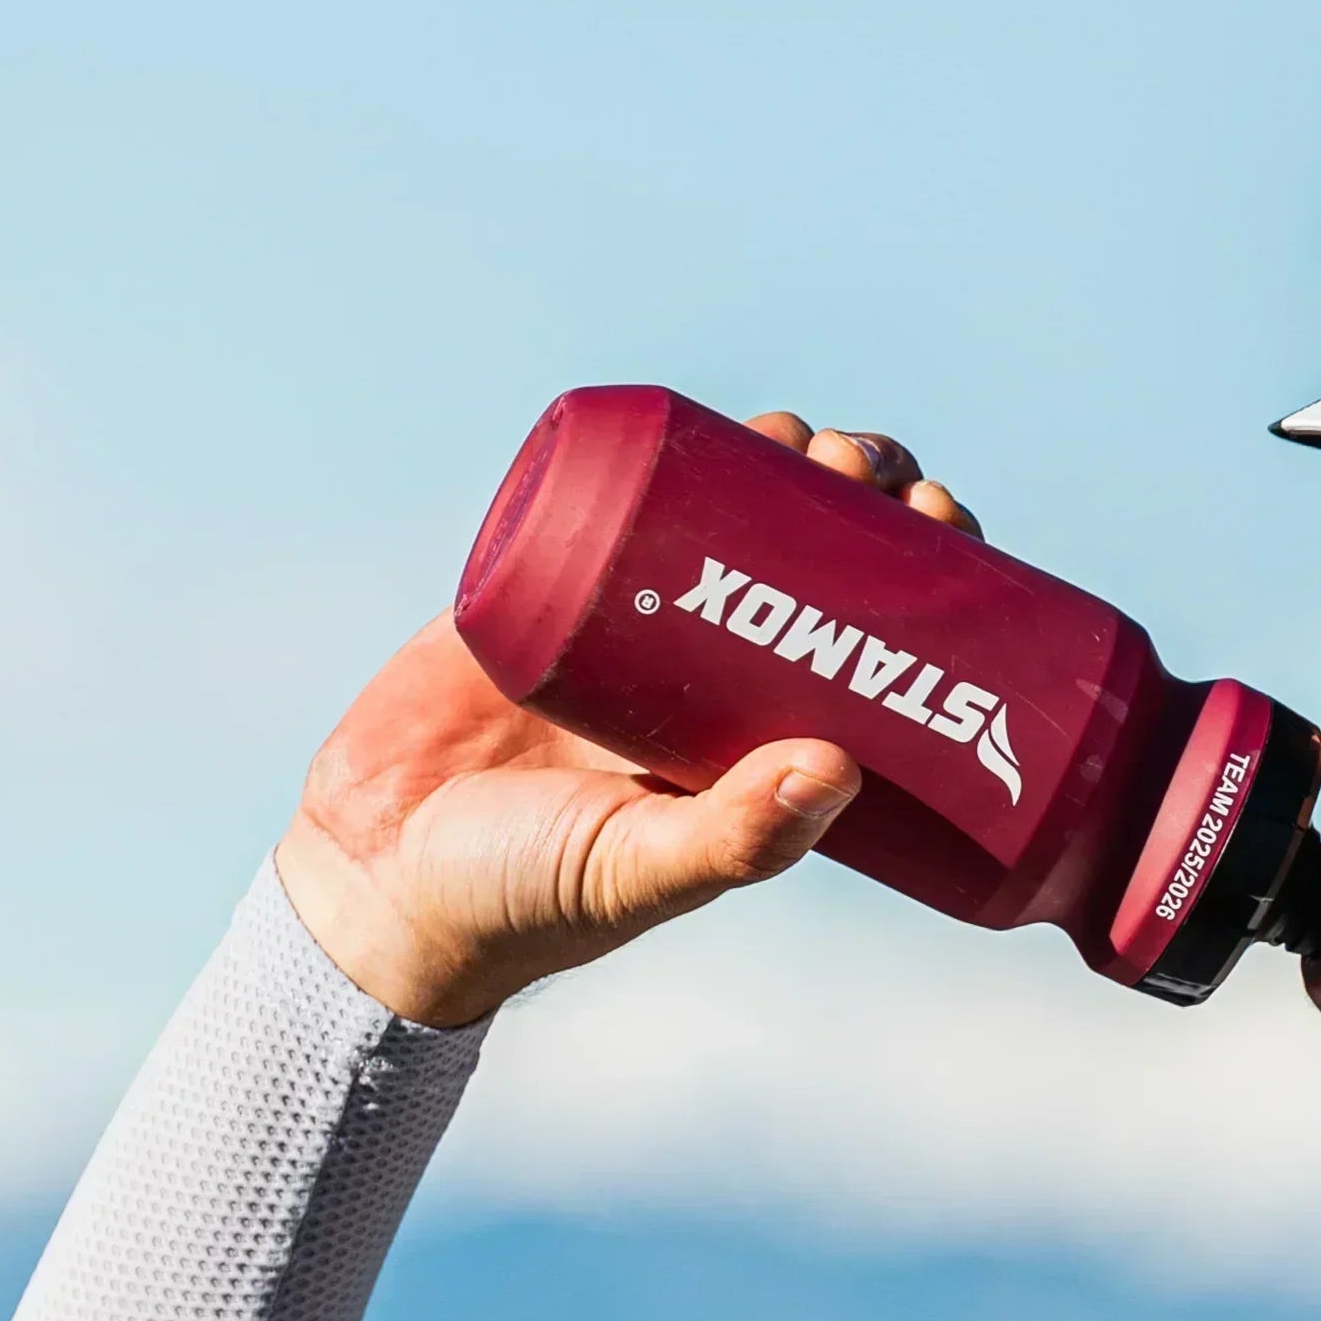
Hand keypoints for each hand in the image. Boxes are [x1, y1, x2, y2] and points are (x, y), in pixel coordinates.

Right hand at [274, 420, 977, 1027]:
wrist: (373, 879)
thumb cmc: (526, 900)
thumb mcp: (643, 870)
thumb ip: (733, 837)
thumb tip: (841, 768)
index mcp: (760, 743)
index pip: (874, 643)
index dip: (926, 578)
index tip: (947, 524)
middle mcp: (708, 678)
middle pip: (814, 562)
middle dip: (858, 500)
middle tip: (873, 471)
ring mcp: (627, 621)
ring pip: (725, 517)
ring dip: (779, 465)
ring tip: (809, 439)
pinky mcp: (539, 582)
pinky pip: (609, 501)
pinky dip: (664, 453)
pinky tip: (717, 421)